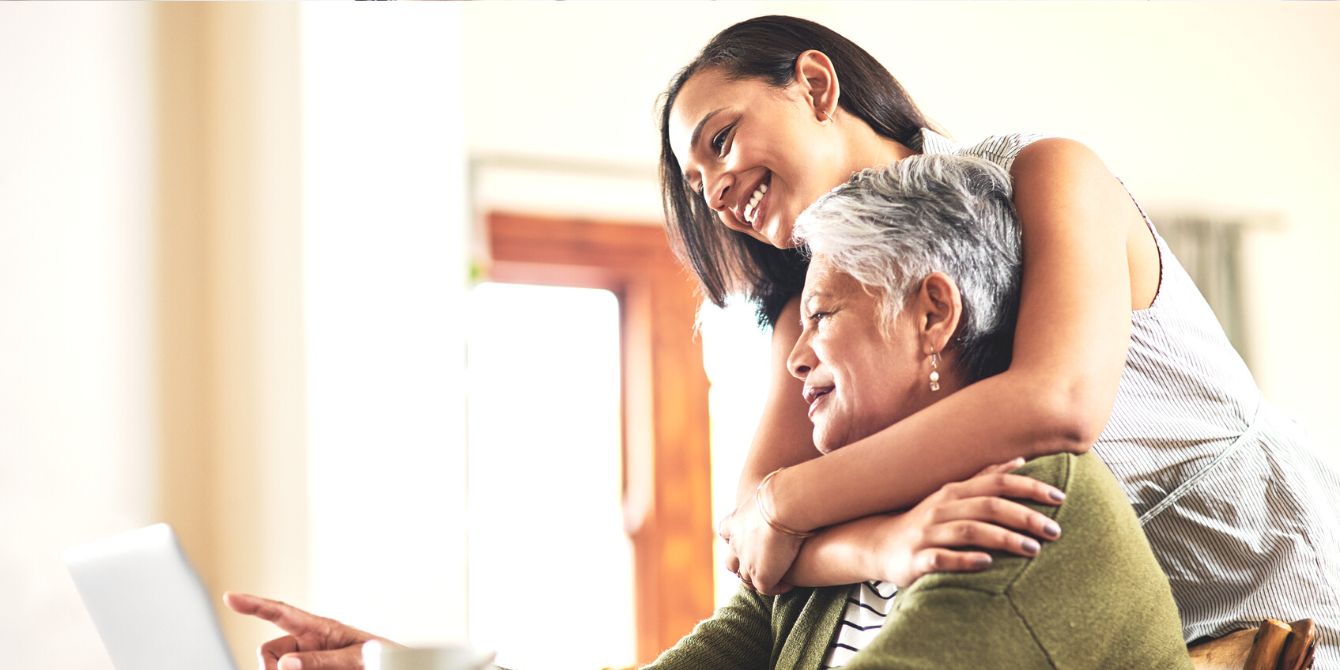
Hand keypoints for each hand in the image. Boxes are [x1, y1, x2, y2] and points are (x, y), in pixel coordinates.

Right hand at [224, 592, 398, 669]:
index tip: (229, 597)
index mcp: (318, 628)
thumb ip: (322, 659)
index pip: (280, 612)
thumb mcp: (356, 658)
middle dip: (271, 667)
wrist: (389, 666)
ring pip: (274, 668)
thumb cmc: (379, 658)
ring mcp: (303, 660)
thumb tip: (285, 664)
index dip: (254, 604)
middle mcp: (306, 642)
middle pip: (268, 651)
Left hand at [718, 488, 804, 595]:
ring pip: (746, 578)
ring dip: (759, 578)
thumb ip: (773, 495)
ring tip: (776, 576)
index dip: (733, 538)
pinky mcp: (762, 576)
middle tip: (760, 564)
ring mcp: (747, 562)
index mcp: (736, 521)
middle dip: (741, 565)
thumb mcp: (771, 491)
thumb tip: (787, 485)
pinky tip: (789, 583)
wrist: (783, 505)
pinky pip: (766, 589)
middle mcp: (737, 543)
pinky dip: (777, 588)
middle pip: (731, 562)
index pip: (726, 532)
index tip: (745, 539)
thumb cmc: (782, 492)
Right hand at [863, 457, 1065, 588]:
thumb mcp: (953, 495)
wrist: (879, 545)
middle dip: (1024, 516)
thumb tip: (1020, 460)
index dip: (1028, 488)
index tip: (1059, 497)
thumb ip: (985, 478)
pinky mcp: (917, 559)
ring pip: (969, 531)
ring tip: (1033, 550)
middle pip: (988, 506)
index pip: (996, 483)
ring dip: (1003, 539)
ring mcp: (928, 533)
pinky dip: (965, 559)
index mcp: (954, 491)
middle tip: (1055, 530)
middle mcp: (942, 508)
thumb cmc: (925, 521)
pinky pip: (942, 559)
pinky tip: (987, 563)